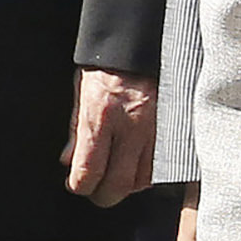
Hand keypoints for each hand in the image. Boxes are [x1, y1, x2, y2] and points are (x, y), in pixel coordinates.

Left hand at [65, 68, 158, 205]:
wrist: (141, 45)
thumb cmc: (107, 67)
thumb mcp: (81, 93)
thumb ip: (76, 131)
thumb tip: (68, 161)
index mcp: (101, 117)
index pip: (89, 170)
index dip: (79, 186)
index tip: (77, 185)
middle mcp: (130, 127)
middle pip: (118, 185)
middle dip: (103, 195)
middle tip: (96, 191)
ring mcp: (154, 130)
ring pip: (142, 181)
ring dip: (126, 185)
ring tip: (116, 176)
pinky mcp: (171, 130)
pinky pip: (161, 166)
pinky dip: (147, 174)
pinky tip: (136, 167)